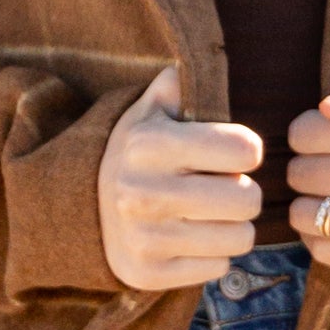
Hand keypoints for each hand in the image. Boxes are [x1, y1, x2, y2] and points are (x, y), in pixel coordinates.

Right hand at [97, 61, 262, 289]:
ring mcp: (145, 237)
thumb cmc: (138, 153)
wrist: (81, 208)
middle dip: (245, 193)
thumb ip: (179, 83)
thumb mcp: (149, 110)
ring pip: (240, 239)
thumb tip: (199, 55)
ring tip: (211, 216)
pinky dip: (213, 256)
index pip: (245, 150)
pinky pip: (219, 268)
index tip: (234, 154)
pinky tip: (192, 240)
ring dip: (233, 227)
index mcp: (151, 144)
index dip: (247, 151)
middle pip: (248, 200)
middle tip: (227, 189)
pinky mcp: (148, 274)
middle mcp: (143, 192)